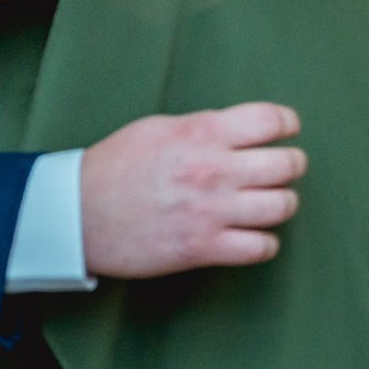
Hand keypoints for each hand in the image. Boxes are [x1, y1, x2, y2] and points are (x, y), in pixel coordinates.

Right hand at [81, 102, 306, 277]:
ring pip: (282, 206)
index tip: (287, 129)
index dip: (287, 123)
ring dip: (280, 204)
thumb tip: (236, 130)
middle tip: (282, 168)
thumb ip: (201, 126)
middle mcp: (213, 170)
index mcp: (201, 133)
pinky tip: (253, 235)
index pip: (270, 120)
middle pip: (286, 165)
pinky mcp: (204, 248)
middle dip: (290, 165)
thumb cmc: (113, 167)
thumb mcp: (157, 128)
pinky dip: (264, 242)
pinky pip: (261, 247)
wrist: (78, 214)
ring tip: (269, 202)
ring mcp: (211, 211)